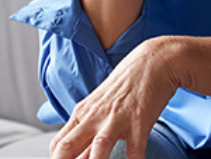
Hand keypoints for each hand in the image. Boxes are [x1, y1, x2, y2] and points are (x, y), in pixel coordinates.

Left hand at [49, 37, 183, 158]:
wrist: (153, 62)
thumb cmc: (125, 87)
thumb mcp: (100, 107)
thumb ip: (89, 134)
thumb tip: (80, 158)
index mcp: (81, 114)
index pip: (58, 145)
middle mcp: (94, 117)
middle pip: (67, 147)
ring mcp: (116, 120)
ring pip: (98, 150)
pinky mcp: (139, 123)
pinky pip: (134, 151)